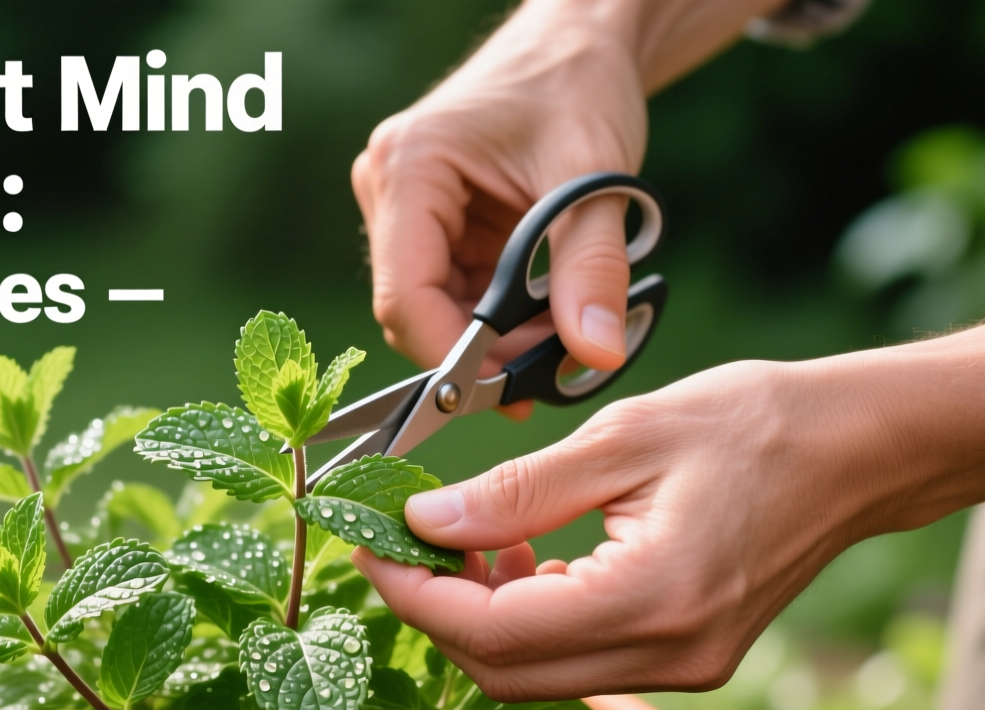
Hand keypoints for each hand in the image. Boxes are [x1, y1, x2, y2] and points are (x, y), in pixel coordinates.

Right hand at [351, 5, 649, 416]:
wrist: (579, 43)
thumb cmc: (579, 86)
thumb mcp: (594, 178)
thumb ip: (592, 270)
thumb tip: (595, 356)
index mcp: (409, 167)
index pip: (404, 294)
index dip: (453, 354)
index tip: (512, 391)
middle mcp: (389, 188)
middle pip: (412, 309)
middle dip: (480, 350)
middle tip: (552, 370)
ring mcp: (404, 208)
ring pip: (433, 308)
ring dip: (493, 338)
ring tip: (561, 338)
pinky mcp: (430, 224)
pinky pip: (452, 292)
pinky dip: (496, 317)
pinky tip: (545, 317)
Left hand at [352, 283, 984, 701]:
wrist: (858, 450)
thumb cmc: (754, 423)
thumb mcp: (624, 436)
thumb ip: (517, 489)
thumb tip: (423, 522)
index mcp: (653, 598)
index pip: (493, 634)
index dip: (414, 596)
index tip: (370, 545)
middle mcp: (670, 654)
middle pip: (505, 673)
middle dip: (437, 612)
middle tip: (403, 540)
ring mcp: (685, 667)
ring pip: (537, 675)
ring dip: (481, 618)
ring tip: (464, 538)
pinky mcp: (688, 658)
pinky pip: (580, 660)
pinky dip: (530, 619)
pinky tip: (520, 556)